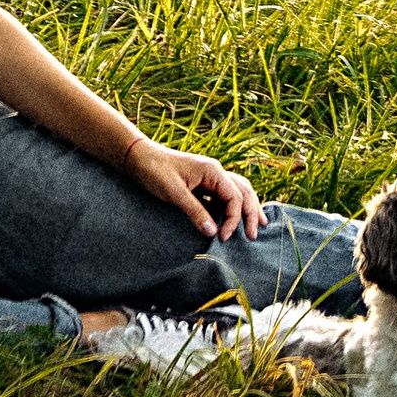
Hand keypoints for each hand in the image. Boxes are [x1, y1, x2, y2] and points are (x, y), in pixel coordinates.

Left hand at [125, 140, 261, 240]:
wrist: (139, 158)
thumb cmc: (155, 171)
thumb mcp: (174, 192)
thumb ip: (195, 211)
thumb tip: (214, 233)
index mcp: (212, 171)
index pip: (234, 197)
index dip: (233, 219)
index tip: (224, 238)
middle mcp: (215, 172)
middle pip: (243, 192)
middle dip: (251, 213)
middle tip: (253, 236)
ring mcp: (210, 177)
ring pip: (237, 192)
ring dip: (247, 208)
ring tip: (257, 225)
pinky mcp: (202, 184)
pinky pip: (224, 196)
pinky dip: (233, 208)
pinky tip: (234, 220)